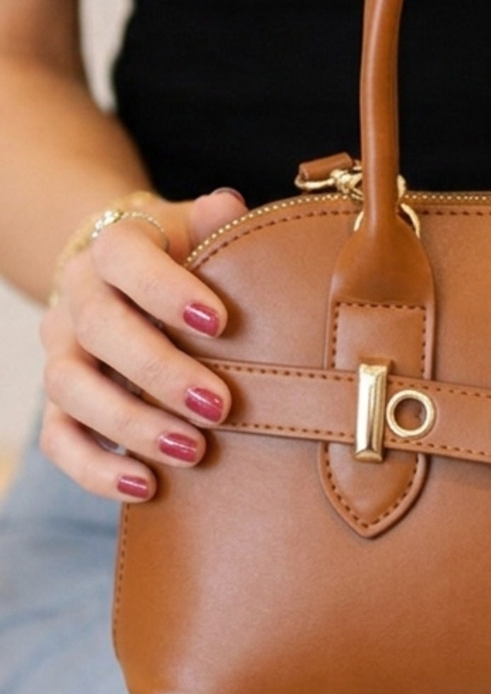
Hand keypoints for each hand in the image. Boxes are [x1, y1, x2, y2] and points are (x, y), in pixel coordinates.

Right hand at [39, 187, 247, 500]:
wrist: (130, 284)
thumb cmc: (187, 263)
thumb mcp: (204, 236)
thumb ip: (217, 226)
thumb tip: (227, 207)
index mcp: (115, 249)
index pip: (125, 257)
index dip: (166, 289)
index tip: (219, 323)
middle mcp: (78, 299)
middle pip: (99, 329)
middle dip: (159, 372)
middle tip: (219, 405)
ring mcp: (62, 354)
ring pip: (72, 387)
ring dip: (131, 424)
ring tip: (192, 450)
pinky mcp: (60, 406)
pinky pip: (60, 440)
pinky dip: (95, 469)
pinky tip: (144, 486)